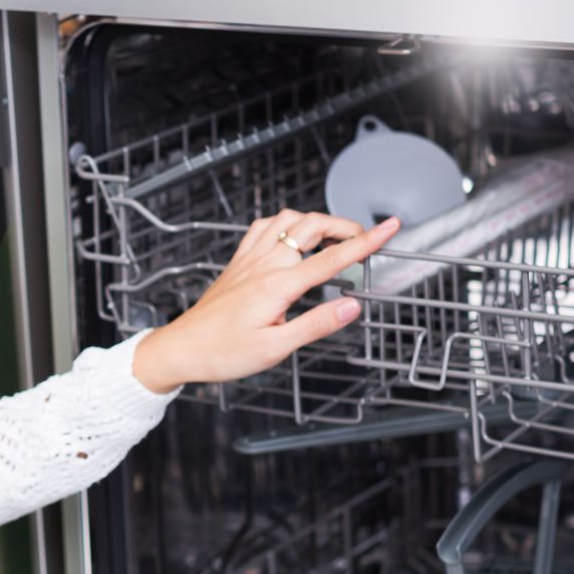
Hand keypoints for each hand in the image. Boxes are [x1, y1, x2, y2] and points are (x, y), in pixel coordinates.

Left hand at [132, 209, 398, 393]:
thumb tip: (352, 306)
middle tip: (365, 239)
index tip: (391, 227)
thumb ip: (316, 324)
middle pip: (313, 226)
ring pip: (288, 219)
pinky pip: (263, 227)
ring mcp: (248, 259)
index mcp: (278, 286)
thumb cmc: (223, 353)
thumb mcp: (275, 349)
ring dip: (315, 220)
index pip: (333, 257)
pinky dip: (285, 224)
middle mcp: (263, 265)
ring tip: (333, 237)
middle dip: (344, 225)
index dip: (366, 241)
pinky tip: (291, 236)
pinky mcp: (237, 262)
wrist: (182, 348)